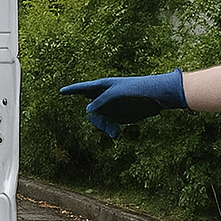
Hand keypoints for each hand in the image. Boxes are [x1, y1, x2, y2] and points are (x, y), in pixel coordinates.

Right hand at [60, 70, 185, 138]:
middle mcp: (107, 97)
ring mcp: (114, 107)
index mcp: (105, 86)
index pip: (84, 88)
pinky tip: (116, 134)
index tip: (61, 91)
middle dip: (94, 117)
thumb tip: (88, 109)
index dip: (72, 90)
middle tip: (101, 125)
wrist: (159, 96)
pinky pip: (110, 125)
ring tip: (114, 133)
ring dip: (103, 127)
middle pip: (91, 108)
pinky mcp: (122, 117)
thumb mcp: (117, 92)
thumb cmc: (138, 88)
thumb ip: (101, 100)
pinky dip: (111, 130)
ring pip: (100, 119)